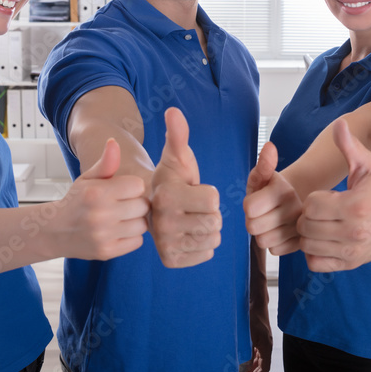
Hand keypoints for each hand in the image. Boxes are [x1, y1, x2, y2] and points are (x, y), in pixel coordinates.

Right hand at [56, 138, 148, 259]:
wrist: (55, 231)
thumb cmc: (77, 201)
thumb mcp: (88, 178)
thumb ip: (105, 162)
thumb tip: (113, 142)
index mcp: (97, 192)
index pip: (137, 186)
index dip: (132, 187)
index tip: (122, 191)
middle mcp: (100, 214)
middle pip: (143, 206)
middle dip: (136, 204)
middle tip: (122, 205)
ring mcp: (104, 235)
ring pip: (142, 225)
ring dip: (135, 221)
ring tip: (121, 218)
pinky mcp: (107, 252)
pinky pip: (137, 242)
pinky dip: (131, 237)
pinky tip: (118, 231)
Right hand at [150, 108, 221, 267]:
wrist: (155, 207)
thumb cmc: (173, 179)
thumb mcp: (176, 157)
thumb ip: (178, 135)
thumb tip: (173, 111)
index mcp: (166, 197)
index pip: (213, 201)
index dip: (209, 194)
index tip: (192, 190)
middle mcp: (162, 224)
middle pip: (215, 222)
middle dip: (211, 213)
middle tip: (194, 207)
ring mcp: (165, 245)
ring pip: (213, 239)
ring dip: (209, 229)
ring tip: (192, 219)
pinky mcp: (171, 260)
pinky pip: (207, 254)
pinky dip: (203, 245)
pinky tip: (190, 234)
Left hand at [243, 142, 301, 255]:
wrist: (292, 201)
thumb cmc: (270, 188)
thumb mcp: (263, 174)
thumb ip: (264, 164)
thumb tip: (269, 147)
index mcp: (284, 190)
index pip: (248, 209)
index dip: (248, 205)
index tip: (257, 199)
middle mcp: (296, 209)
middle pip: (254, 227)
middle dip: (252, 221)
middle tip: (262, 212)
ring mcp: (301, 228)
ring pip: (264, 241)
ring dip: (262, 233)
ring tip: (270, 221)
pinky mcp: (301, 243)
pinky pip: (275, 251)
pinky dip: (273, 243)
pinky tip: (278, 231)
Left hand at [247, 263, 272, 371]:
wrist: (255, 297)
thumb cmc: (251, 311)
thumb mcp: (247, 330)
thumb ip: (246, 345)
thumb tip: (242, 361)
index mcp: (266, 343)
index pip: (265, 366)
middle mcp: (266, 343)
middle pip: (262, 364)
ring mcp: (263, 339)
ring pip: (260, 358)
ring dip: (253, 367)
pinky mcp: (259, 335)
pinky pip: (257, 351)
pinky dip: (252, 359)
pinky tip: (244, 362)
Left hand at [297, 120, 370, 272]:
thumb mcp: (367, 163)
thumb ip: (349, 145)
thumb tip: (339, 124)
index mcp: (355, 206)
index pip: (311, 205)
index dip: (314, 198)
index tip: (327, 196)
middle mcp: (354, 232)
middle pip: (306, 226)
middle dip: (309, 216)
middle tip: (321, 210)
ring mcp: (352, 252)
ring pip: (308, 245)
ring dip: (310, 234)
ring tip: (323, 224)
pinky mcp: (350, 264)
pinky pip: (315, 263)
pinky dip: (314, 252)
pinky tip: (325, 239)